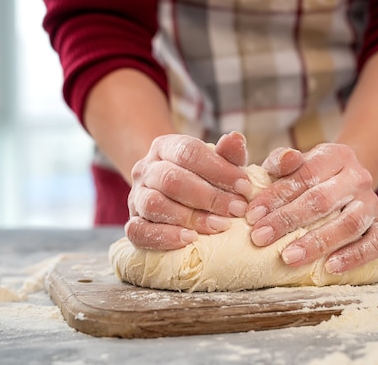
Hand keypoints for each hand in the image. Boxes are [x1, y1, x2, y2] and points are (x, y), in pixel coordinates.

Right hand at [126, 132, 252, 249]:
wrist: (171, 194)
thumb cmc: (202, 178)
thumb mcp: (217, 163)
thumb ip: (228, 154)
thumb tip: (236, 138)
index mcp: (165, 146)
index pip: (188, 152)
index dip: (219, 169)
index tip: (245, 187)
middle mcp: (146, 169)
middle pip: (171, 179)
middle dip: (209, 196)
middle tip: (237, 210)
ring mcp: (136, 197)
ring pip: (154, 204)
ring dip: (191, 217)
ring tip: (220, 225)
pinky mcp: (132, 223)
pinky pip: (138, 231)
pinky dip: (165, 237)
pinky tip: (190, 239)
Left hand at [245, 143, 377, 272]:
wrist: (348, 181)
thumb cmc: (312, 177)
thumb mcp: (297, 163)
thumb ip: (282, 161)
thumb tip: (280, 163)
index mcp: (336, 155)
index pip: (306, 175)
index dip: (277, 196)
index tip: (252, 216)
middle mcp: (358, 177)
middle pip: (323, 199)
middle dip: (288, 220)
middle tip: (260, 238)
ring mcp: (372, 203)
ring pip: (350, 223)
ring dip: (317, 242)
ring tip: (289, 257)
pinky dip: (355, 256)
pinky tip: (331, 267)